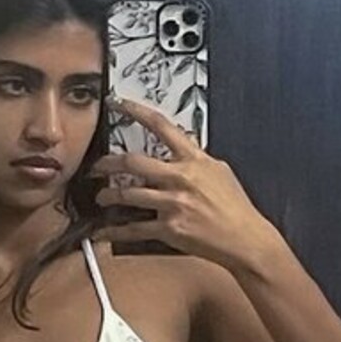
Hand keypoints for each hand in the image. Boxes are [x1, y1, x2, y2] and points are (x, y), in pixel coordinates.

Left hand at [92, 96, 271, 268]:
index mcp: (194, 160)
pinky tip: (103, 232)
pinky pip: (134, 228)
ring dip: (108, 196)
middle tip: (96, 167)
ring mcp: (173, 203)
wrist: (245, 238)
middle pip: (133, 162)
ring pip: (128, 194)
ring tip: (101, 197)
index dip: (135, 110)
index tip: (117, 103)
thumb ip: (196, 160)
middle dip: (106, 163)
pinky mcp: (170, 228)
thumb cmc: (235, 207)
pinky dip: (114, 231)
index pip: (160, 126)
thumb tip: (181, 150)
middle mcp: (181, 178)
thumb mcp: (219, 172)